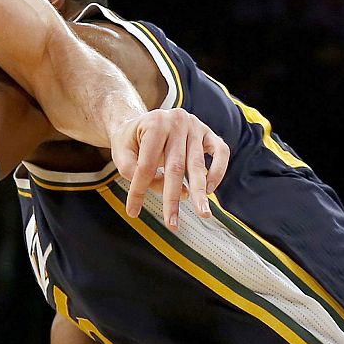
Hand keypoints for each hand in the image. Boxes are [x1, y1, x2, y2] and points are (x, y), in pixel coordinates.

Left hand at [110, 108, 228, 226]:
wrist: (142, 120)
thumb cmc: (131, 139)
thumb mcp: (122, 152)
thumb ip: (135, 171)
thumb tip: (170, 190)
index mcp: (153, 123)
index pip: (146, 164)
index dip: (139, 190)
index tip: (133, 210)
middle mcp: (177, 121)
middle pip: (175, 166)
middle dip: (172, 198)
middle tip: (173, 223)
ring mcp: (195, 126)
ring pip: (198, 163)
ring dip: (199, 191)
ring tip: (203, 213)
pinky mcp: (208, 132)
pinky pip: (221, 152)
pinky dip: (218, 172)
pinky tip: (209, 190)